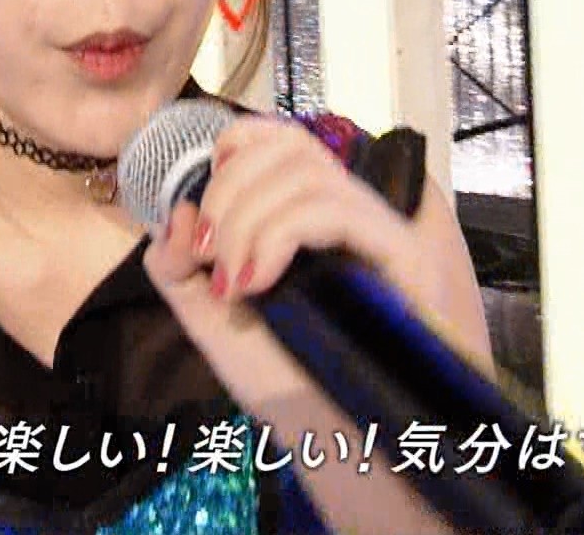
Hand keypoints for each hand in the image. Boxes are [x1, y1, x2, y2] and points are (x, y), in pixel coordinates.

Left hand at [140, 113, 429, 409]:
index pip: (281, 137)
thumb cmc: (284, 382)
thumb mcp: (211, 317)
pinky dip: (281, 236)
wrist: (338, 445)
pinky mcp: (406, 257)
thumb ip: (178, 265)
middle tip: (207, 256)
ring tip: (233, 283)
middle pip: (289, 147)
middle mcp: (351, 213)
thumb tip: (177, 211)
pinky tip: (257, 284)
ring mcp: (382, 232)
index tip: (202, 208)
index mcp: (309, 215)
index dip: (234, 147)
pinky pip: (336, 211)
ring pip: (308, 174)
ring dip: (249, 221)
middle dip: (229, 193)